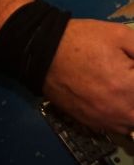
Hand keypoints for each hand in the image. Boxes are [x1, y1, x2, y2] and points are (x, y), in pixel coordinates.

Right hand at [42, 18, 133, 134]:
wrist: (40, 51)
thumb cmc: (81, 40)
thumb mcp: (121, 35)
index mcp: (130, 88)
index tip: (133, 69)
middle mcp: (120, 110)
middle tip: (129, 78)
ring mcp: (105, 120)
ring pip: (133, 125)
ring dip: (132, 108)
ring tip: (124, 89)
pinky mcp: (91, 123)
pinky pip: (119, 128)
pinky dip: (125, 118)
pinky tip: (119, 101)